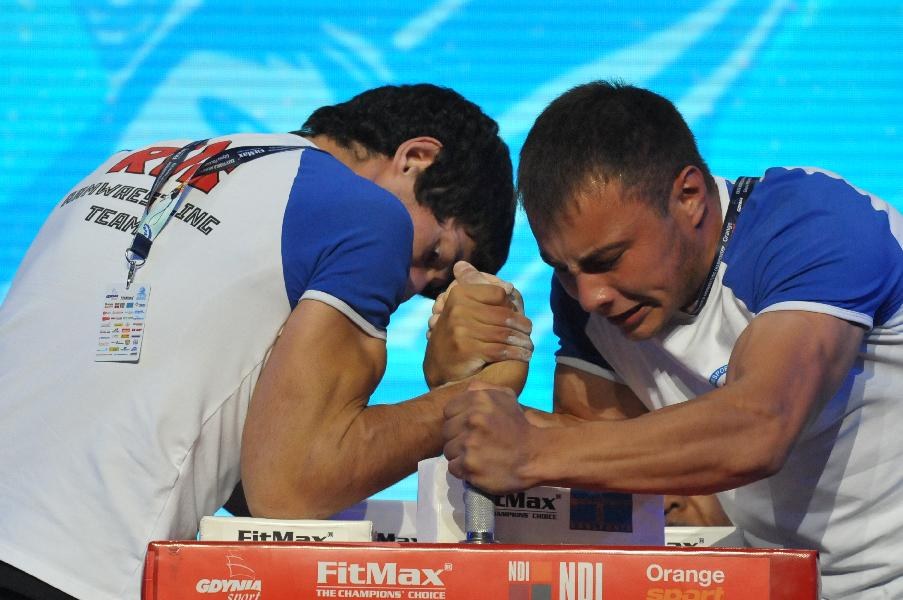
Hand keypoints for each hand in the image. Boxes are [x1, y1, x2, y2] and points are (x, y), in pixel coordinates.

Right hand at [423, 262, 531, 387]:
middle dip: (521, 325)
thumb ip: (485, 295)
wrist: (440, 366)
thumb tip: (509, 286)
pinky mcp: (466, 349)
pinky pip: (500, 350)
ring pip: (504, 333)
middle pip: (503, 314)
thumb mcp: (466, 310)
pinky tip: (524, 356)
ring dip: (522, 341)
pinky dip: (517, 353)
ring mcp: (460, 329)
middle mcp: (457, 309)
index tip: (519, 313)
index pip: (498, 293)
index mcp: (459, 293)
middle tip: (529, 331)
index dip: (511, 304)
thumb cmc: (460, 334)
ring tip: (528, 345)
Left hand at [442, 381, 538, 492]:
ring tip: (478, 455)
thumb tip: (465, 390)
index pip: (448, 410)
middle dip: (458, 438)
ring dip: (460, 455)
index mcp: (479, 399)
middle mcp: (473, 419)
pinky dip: (464, 470)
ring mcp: (470, 443)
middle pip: (446, 431)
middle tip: (476, 444)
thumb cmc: (518, 427)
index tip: (470, 428)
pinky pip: (453, 467)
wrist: (535, 455)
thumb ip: (483, 388)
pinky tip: (478, 467)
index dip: (458, 420)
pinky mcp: (469, 465)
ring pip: (448, 450)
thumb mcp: (506, 397)